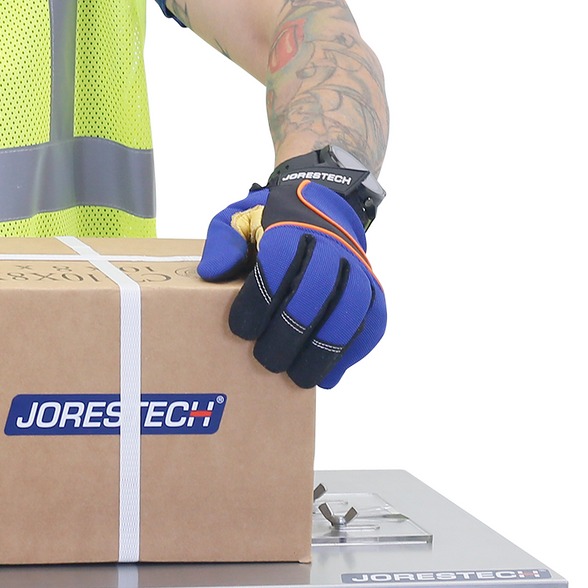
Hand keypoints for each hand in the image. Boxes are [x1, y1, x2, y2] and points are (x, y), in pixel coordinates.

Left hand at [198, 159, 385, 389]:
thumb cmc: (270, 223)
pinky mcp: (372, 287)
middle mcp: (329, 244)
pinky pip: (374, 319)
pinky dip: (355, 349)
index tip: (241, 330)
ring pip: (352, 307)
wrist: (318, 210)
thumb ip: (223, 242)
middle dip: (292, 331)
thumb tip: (213, 272)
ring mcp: (356, 266)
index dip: (261, 299)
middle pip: (317, 289)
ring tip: (302, 378)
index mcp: (290, 226)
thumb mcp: (236, 220)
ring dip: (327, 348)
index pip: (280, 261)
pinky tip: (331, 373)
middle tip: (268, 361)